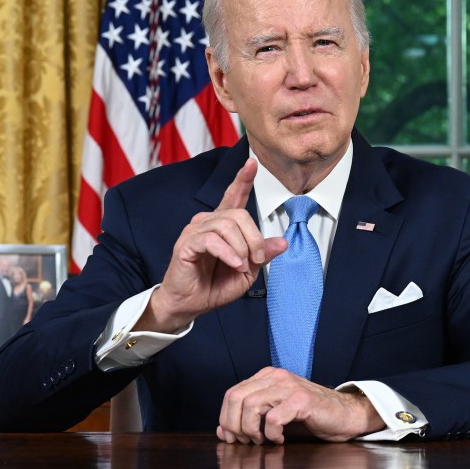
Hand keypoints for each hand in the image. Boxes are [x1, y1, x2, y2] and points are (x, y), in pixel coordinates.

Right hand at [140, 159, 287, 331]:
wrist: (190, 305)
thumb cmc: (214, 286)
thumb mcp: (247, 271)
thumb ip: (263, 254)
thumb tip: (283, 242)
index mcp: (223, 225)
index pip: (233, 195)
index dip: (243, 179)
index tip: (252, 163)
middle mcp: (207, 221)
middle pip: (239, 214)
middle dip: (255, 238)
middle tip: (257, 259)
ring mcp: (195, 231)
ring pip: (227, 225)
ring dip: (242, 248)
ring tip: (242, 265)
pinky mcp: (186, 244)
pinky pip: (212, 239)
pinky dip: (228, 253)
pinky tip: (233, 264)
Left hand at [216, 367, 384, 443]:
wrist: (345, 415)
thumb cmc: (310, 417)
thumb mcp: (275, 415)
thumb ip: (250, 419)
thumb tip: (221, 431)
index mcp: (266, 377)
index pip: (231, 394)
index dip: (226, 419)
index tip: (233, 438)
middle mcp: (275, 376)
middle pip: (235, 398)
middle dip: (234, 425)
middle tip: (247, 442)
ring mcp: (289, 386)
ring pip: (250, 405)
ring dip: (251, 429)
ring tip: (263, 440)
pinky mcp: (302, 400)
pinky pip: (273, 418)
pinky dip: (271, 433)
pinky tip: (280, 439)